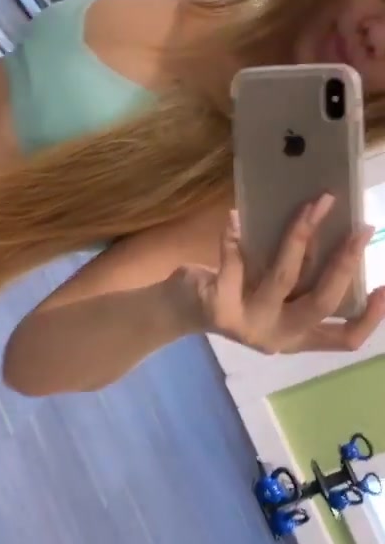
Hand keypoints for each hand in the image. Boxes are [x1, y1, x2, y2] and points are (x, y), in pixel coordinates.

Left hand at [176, 194, 384, 353]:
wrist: (177, 310)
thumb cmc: (234, 294)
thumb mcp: (274, 296)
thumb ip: (302, 281)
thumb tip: (334, 231)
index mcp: (297, 336)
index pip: (344, 339)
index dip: (370, 318)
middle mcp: (277, 335)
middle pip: (322, 301)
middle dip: (345, 262)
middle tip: (361, 229)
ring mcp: (249, 323)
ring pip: (285, 276)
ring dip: (301, 235)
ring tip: (316, 204)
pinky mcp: (219, 305)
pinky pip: (233, 263)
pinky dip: (234, 237)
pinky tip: (237, 216)